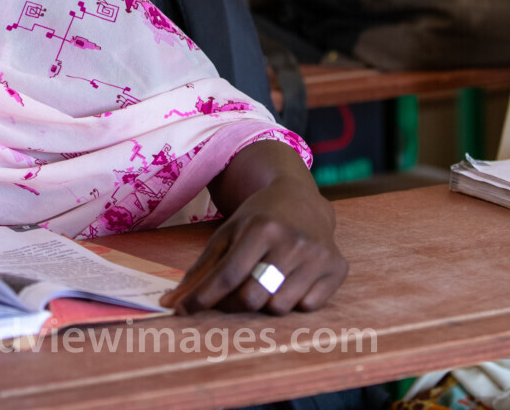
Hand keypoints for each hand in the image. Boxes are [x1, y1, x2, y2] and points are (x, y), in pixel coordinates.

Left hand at [161, 176, 346, 314]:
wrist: (302, 199)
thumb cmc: (259, 218)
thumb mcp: (227, 233)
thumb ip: (201, 269)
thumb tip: (172, 303)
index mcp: (263, 227)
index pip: (228, 275)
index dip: (203, 298)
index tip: (182, 311)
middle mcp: (293, 241)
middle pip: (253, 297)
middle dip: (233, 304)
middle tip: (228, 296)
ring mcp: (318, 256)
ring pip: (279, 307)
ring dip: (265, 303)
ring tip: (264, 280)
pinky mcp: (337, 268)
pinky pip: (307, 307)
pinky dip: (294, 301)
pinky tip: (291, 279)